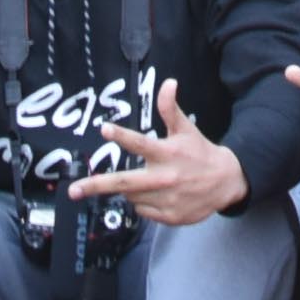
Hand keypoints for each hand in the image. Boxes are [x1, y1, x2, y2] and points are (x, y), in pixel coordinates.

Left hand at [69, 79, 249, 226]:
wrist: (225, 182)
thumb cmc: (200, 153)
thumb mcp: (185, 129)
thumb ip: (170, 108)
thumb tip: (168, 82)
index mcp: (167, 153)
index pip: (140, 143)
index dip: (121, 135)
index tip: (104, 129)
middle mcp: (164, 178)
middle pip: (124, 182)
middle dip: (95, 186)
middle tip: (73, 190)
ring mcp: (165, 200)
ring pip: (130, 196)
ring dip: (128, 188)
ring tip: (143, 180)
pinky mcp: (168, 216)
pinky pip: (142, 210)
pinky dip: (141, 202)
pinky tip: (154, 193)